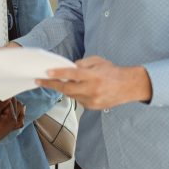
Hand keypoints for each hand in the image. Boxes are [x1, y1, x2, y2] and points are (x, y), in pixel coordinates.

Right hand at [0, 98, 23, 153]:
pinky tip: (18, 111)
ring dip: (10, 105)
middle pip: (14, 105)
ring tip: (3, 102)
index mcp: (12, 118)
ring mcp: (13, 126)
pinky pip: (19, 120)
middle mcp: (15, 122)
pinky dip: (19, 114)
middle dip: (4, 101)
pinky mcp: (10, 128)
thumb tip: (9, 95)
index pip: (10, 101)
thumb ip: (2, 103)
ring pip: (17, 110)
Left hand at [36, 56, 151, 109]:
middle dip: (51, 85)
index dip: (59, 73)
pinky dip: (75, 94)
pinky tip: (78, 88)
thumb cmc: (112, 71)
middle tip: (40, 81)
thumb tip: (68, 67)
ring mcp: (92, 100)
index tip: (47, 72)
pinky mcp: (93, 107)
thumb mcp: (98, 61)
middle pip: (67, 89)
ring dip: (64, 89)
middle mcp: (92, 89)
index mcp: (93, 76)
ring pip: (71, 95)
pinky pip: (78, 100)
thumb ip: (82, 63)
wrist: (128, 87)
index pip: (73, 74)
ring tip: (57, 82)